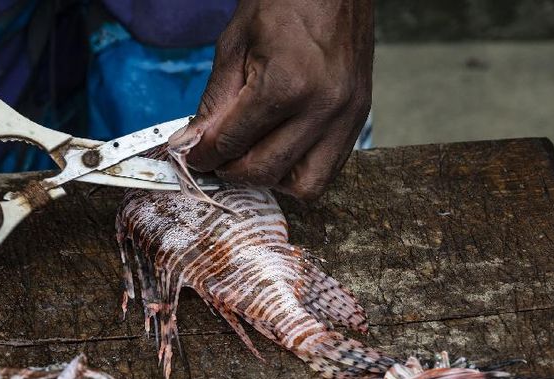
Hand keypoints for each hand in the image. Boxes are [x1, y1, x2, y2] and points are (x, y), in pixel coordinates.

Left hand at [171, 0, 372, 199]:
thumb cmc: (284, 3)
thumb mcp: (234, 45)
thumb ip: (215, 102)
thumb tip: (195, 143)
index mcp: (287, 84)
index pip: (233, 143)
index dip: (205, 156)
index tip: (194, 157)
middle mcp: (322, 107)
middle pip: (266, 170)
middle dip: (232, 171)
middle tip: (217, 159)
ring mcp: (346, 117)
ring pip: (305, 185)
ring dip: (272, 179)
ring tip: (253, 156)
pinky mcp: (359, 119)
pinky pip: (330, 169)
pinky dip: (301, 170)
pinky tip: (281, 150)